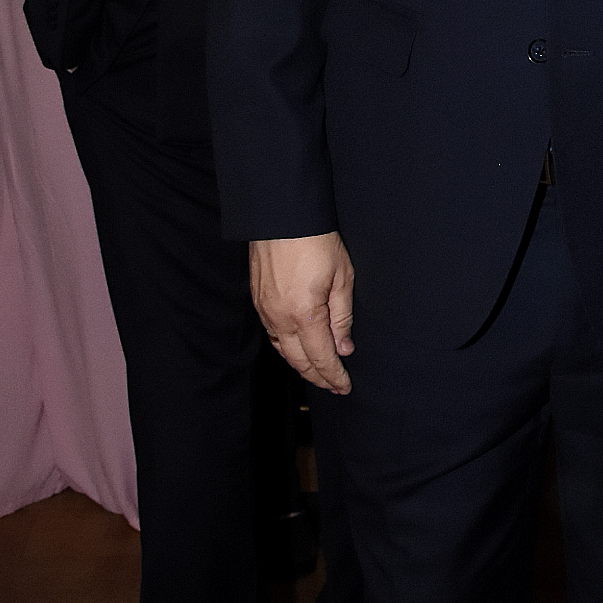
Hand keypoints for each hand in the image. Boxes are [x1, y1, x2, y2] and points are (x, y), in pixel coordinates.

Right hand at [251, 231, 355, 395]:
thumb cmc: (316, 242)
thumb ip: (342, 318)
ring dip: (300, 365)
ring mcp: (265, 310)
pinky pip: (272, 334)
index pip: (321, 358)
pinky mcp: (258, 300)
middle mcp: (279, 318)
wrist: (281, 215)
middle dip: (317, 376)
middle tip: (334, 386)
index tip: (345, 386)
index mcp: (303, 315)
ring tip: (317, 373)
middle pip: (298, 360)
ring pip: (282, 349)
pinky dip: (286, 348)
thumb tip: (344, 348)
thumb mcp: (342, 278)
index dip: (334, 375)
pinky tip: (296, 349)